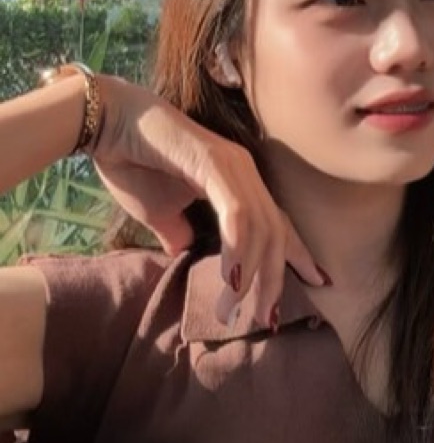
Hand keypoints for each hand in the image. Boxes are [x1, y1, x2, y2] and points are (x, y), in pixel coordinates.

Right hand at [90, 76, 325, 322]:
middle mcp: (246, 174)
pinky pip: (237, 215)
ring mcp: (234, 166)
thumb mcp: (161, 213)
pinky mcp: (214, 164)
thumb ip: (180, 233)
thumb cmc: (133, 163)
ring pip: (261, 229)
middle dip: (275, 279)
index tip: (319, 281)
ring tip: (232, 310)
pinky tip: (231, 279)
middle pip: (276, 233)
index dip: (299, 254)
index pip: (278, 224)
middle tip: (268, 318)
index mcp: (239, 183)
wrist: (106, 124)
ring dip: (250, 274)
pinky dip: (237, 249)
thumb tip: (186, 253)